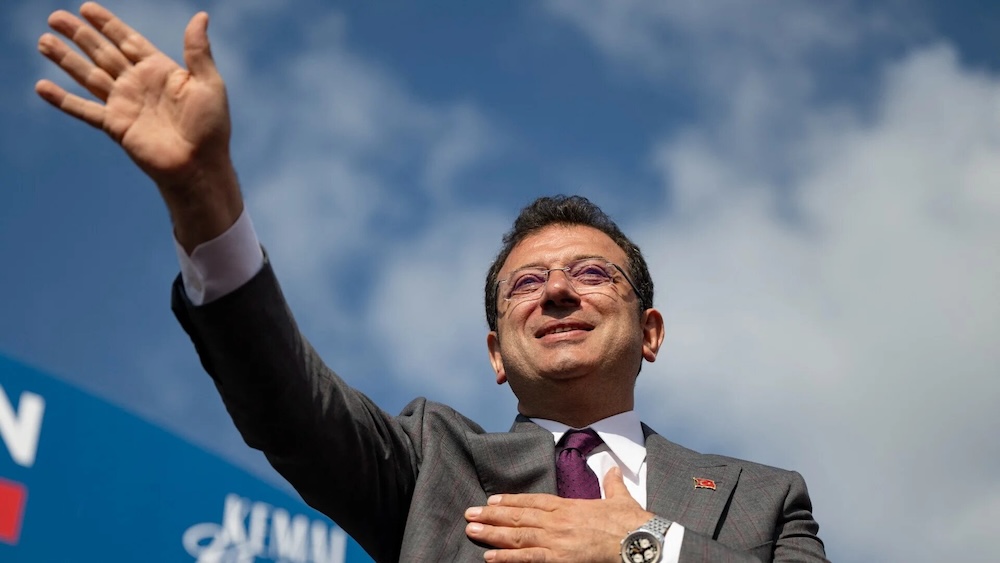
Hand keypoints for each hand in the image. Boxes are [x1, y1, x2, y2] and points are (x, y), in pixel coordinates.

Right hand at [35, 2, 241, 249]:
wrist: (199, 166)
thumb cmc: (211, 128)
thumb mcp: (209, 84)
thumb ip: (198, 51)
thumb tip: (200, 16)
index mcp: (160, 70)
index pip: (127, 40)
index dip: (107, 24)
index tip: (86, 7)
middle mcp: (138, 84)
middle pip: (102, 52)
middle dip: (79, 35)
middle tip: (55, 17)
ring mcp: (125, 104)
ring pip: (88, 75)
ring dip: (65, 59)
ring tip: (43, 41)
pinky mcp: (115, 125)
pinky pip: (84, 109)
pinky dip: (63, 99)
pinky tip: (42, 87)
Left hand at [465, 467, 652, 561]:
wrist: (638, 537)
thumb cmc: (630, 520)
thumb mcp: (619, 497)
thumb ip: (612, 484)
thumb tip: (613, 469)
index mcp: (569, 506)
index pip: (533, 502)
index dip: (511, 501)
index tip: (492, 500)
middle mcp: (558, 521)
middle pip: (518, 517)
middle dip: (492, 516)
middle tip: (469, 514)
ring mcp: (557, 539)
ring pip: (517, 535)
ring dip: (492, 533)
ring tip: (471, 531)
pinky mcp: (560, 558)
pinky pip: (529, 558)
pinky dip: (507, 558)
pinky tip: (489, 557)